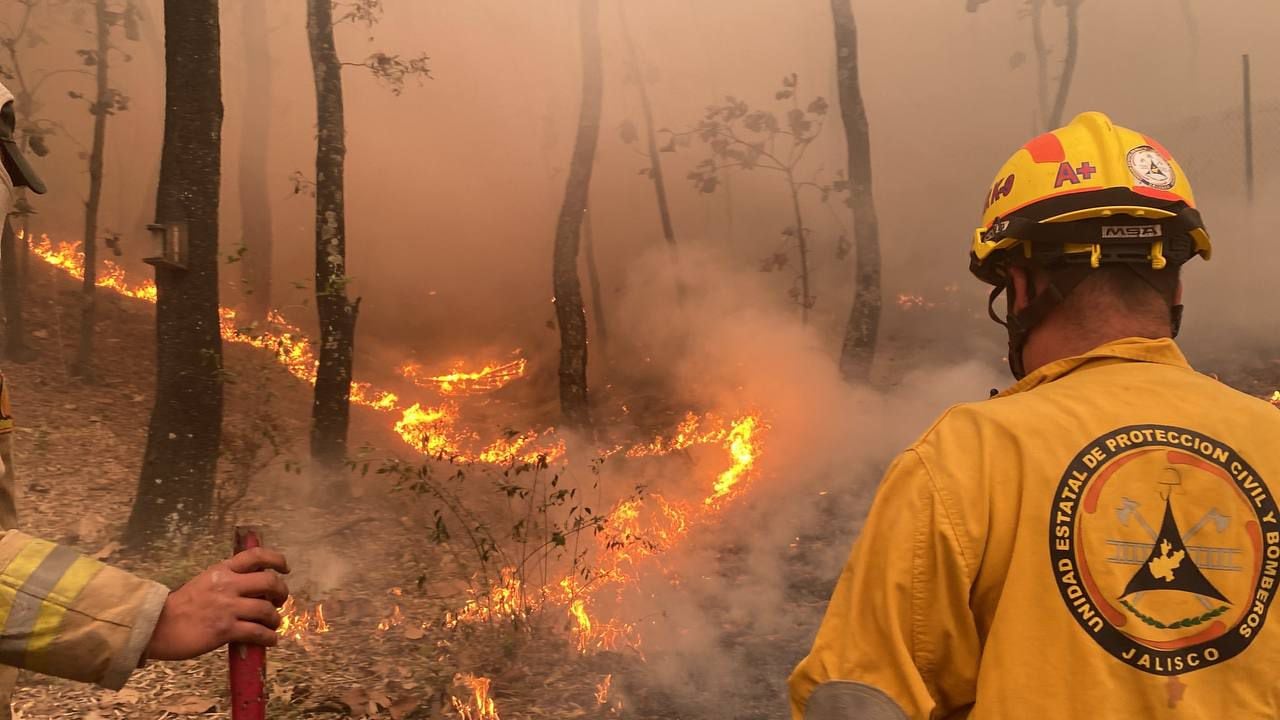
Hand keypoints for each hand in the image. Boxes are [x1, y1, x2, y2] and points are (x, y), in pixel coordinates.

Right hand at [145, 546, 289, 660]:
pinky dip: (269, 638)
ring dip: (275, 619)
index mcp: (222, 570)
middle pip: (270, 582)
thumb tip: (251, 587)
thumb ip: (226, 581)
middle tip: (279, 601)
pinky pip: (258, 633)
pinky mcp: (225, 630)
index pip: (256, 556)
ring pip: (267, 610)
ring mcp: (228, 607)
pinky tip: (270, 640)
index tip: (285, 568)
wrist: (156, 626)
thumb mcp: (203, 582)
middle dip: (281, 592)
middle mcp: (228, 585)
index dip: (276, 559)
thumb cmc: (179, 606)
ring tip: (273, 625)